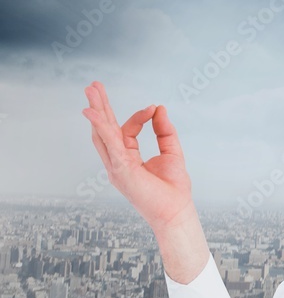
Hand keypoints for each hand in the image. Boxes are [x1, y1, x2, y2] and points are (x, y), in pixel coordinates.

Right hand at [82, 81, 193, 232]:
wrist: (176, 211)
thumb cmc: (173, 188)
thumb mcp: (172, 152)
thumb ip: (164, 131)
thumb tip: (159, 108)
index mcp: (128, 157)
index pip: (126, 129)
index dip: (139, 116)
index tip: (153, 108)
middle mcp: (117, 161)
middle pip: (105, 129)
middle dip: (100, 107)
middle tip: (93, 86)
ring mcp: (116, 166)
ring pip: (102, 134)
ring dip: (97, 112)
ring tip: (91, 91)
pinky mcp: (120, 170)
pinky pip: (109, 144)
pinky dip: (102, 127)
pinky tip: (93, 113)